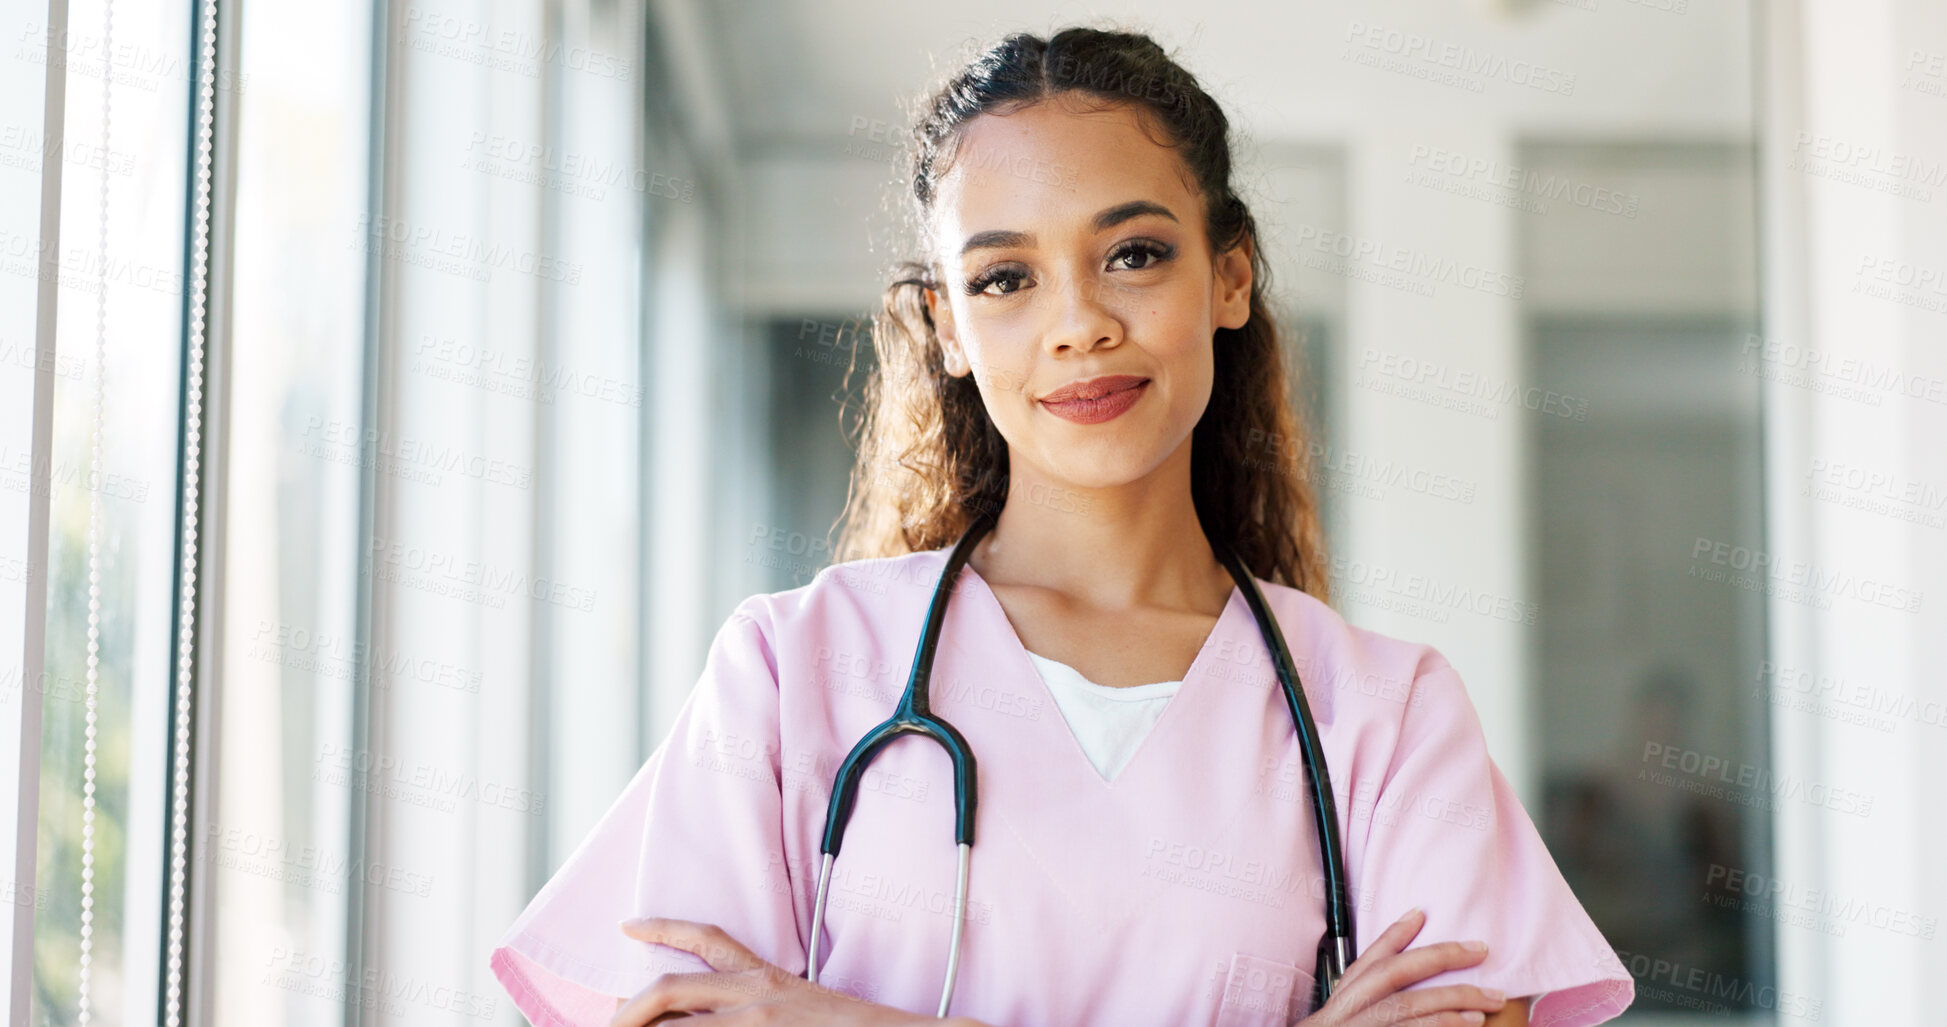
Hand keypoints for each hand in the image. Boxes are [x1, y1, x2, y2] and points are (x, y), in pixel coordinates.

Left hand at [610, 917, 982, 1026]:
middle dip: (626, 1009)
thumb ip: (764, 996)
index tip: (630, 924)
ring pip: (674, 1026)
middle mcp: (753, 993)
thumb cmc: (856, 1026)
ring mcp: (754, 1020)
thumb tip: (718, 1008)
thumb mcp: (805, 1002)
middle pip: (666, 988)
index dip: (663, 927)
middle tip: (607, 1021)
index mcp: (766, 975)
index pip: (707, 938)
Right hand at [1296, 908, 1506, 1025]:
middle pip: (1390, 976)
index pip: (1368, 962)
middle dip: (1439, 958)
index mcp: (1343, 1002)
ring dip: (1450, 1005)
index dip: (1395, 935)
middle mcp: (1346, 1014)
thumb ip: (1375, 981)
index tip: (1422, 913)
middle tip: (1480, 951)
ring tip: (1485, 1005)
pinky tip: (1467, 1026)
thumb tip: (1413, 924)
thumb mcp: (1351, 1013)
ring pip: (1404, 1010)